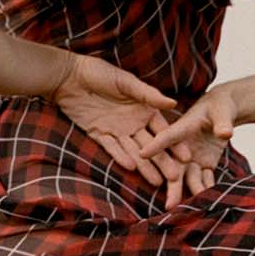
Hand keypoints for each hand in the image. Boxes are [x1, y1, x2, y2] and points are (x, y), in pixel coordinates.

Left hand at [49, 54, 195, 196]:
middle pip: (150, 145)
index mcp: (143, 109)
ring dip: (145, 166)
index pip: (162, 129)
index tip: (186, 157)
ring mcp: (116, 130)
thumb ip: (148, 94)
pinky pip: (112, 148)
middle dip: (163, 161)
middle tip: (175, 177)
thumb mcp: (126, 81)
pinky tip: (132, 168)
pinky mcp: (98, 134)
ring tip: (156, 182)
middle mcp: (132, 122)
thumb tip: (173, 103)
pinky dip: (121, 157)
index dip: (174, 143)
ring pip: (133, 151)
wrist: (68, 76)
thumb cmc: (99, 73)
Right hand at [140, 85, 239, 206]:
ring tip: (191, 208)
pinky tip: (208, 203)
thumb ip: (223, 122)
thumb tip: (225, 133)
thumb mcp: (222, 111)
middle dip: (173, 186)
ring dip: (191, 192)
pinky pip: (206, 179)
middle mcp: (183, 146)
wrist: (225, 112)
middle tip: (169, 204)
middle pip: (174, 166)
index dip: (156, 145)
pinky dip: (207, 189)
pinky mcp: (204, 164)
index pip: (168, 136)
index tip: (142, 153)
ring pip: (189, 177)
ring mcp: (192, 158)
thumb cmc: (221, 106)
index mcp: (184, 128)